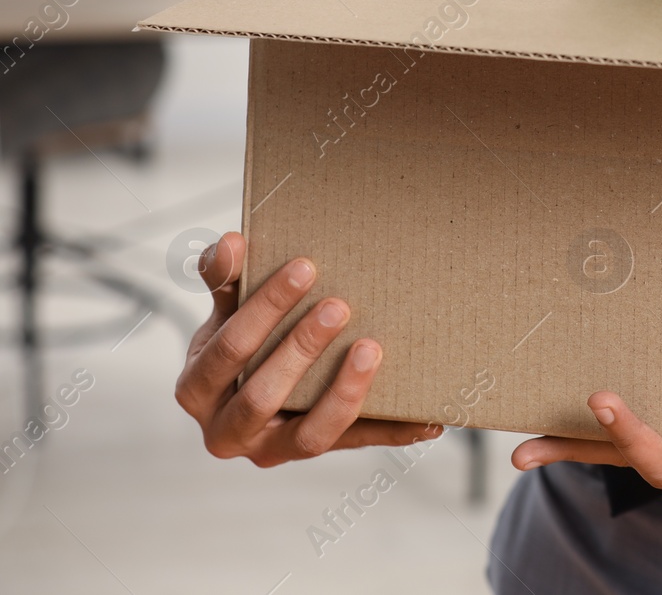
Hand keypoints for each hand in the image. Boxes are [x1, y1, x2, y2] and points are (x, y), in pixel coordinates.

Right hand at [174, 231, 440, 466]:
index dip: (264, 308)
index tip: (305, 267)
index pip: (229, 350)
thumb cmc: (241, 344)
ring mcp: (274, 450)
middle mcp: (228, 432)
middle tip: (339, 306)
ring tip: (372, 348)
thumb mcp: (225, 314)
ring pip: (310, 435)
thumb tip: (230, 243)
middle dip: (301, 349)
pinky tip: (428, 417)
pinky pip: (360, 445)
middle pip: (263, 396)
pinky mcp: (318, 454)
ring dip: (345, 392)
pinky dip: (395, 431)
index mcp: (197, 390)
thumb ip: (226, 282)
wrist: (253, 391)